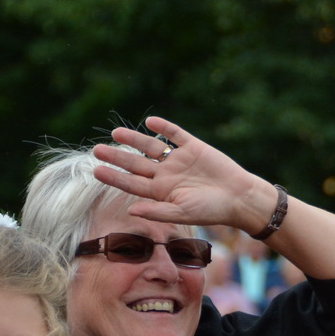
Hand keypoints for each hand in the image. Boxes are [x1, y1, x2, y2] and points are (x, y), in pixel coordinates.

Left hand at [92, 116, 275, 232]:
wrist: (239, 197)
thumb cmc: (211, 210)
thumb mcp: (182, 213)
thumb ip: (157, 211)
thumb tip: (131, 211)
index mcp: (161, 192)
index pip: (132, 183)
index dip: (114, 177)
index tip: (96, 171)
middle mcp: (166, 174)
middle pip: (136, 163)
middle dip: (117, 157)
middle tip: (97, 150)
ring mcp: (179, 159)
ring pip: (151, 146)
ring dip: (134, 139)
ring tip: (116, 133)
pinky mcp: (194, 147)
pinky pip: (176, 134)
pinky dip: (164, 127)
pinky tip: (151, 122)